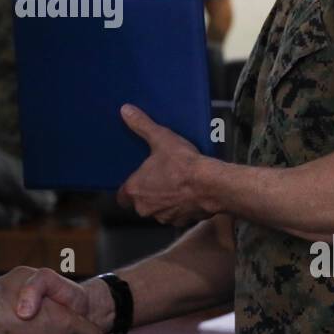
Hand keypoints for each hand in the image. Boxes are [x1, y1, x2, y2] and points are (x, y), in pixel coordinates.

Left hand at [116, 104, 212, 226]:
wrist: (211, 185)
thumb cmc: (183, 164)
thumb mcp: (161, 138)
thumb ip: (142, 126)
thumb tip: (126, 111)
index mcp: (135, 190)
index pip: (122, 196)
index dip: (129, 188)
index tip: (137, 180)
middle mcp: (146, 208)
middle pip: (141, 203)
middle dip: (149, 192)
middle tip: (159, 177)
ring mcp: (164, 217)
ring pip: (159, 209)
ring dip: (165, 200)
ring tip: (176, 183)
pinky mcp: (182, 222)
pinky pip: (176, 215)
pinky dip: (181, 206)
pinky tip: (189, 192)